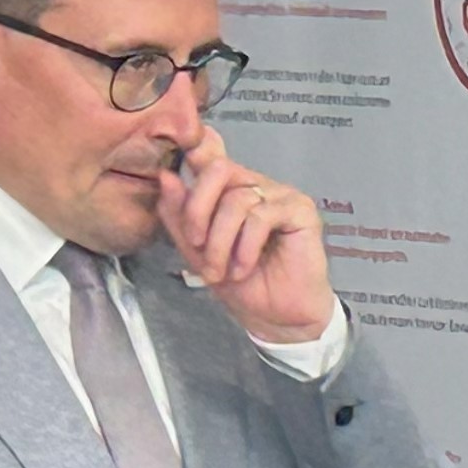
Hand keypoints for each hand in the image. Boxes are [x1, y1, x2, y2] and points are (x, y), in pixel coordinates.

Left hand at [159, 129, 332, 344]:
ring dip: (220, 241)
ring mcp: (280, 196)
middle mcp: (256, 185)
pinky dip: (245, 246)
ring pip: (237, 199)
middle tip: (195, 245)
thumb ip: (179, 214)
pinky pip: (261, 216)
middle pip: (218, 170)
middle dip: (197, 210)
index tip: (182, 156)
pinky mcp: (301, 211)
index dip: (195, 149)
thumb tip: (166, 176)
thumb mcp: (195, 250)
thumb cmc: (242, 284)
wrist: (277, 318)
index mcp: (230, 189)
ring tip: (219, 270)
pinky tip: (242, 268)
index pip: (209, 155)